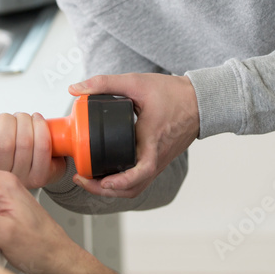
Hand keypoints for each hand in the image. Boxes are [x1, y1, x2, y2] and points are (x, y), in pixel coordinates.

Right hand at [0, 104, 66, 188]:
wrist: (34, 151)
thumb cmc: (7, 138)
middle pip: (4, 145)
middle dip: (10, 121)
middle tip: (12, 117)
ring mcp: (18, 179)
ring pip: (25, 143)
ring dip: (27, 122)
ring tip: (26, 118)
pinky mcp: (39, 177)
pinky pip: (42, 148)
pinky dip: (42, 129)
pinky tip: (38, 122)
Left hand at [68, 73, 198, 197]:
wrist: (200, 100)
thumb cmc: (173, 93)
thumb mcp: (136, 82)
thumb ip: (104, 83)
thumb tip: (74, 89)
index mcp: (152, 141)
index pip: (139, 172)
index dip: (119, 182)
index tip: (101, 180)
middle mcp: (157, 157)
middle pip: (133, 188)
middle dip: (105, 191)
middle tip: (83, 180)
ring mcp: (159, 162)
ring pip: (137, 187)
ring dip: (114, 190)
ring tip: (92, 180)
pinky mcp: (159, 160)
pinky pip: (141, 180)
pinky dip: (124, 183)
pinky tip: (109, 173)